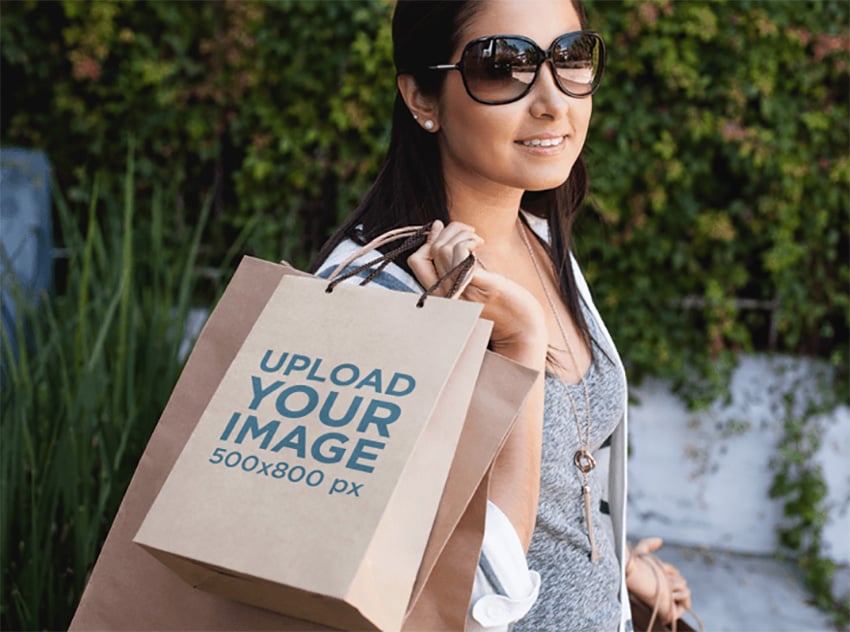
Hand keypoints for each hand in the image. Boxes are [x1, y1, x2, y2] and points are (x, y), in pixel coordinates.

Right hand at [408, 220, 546, 362]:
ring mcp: (460, 290)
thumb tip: (439, 230)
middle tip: (467, 231)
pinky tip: (480, 242)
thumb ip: (453, 265)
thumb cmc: (499, 304)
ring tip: (476, 238)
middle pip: (431, 251)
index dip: (429, 240)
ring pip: (443, 249)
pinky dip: (469, 240)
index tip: (443, 229)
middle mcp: (445, 295)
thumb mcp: (470, 284)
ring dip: (461, 233)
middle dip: (448, 231)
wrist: (521, 330)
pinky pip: (460, 254)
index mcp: (441, 295)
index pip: (417, 261)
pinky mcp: (478, 285)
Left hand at [627, 537, 691, 623]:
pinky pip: (686, 606)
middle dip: (674, 576)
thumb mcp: (641, 552)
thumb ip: (648, 544)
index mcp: (656, 582)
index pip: (673, 574)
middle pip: (682, 581)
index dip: (668, 569)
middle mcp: (661, 594)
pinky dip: (682, 596)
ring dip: (677, 585)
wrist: (636, 575)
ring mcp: (666, 604)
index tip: (659, 567)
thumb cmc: (635, 565)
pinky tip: (670, 593)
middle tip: (660, 578)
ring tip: (664, 585)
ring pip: (685, 590)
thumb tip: (660, 540)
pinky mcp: (669, 613)